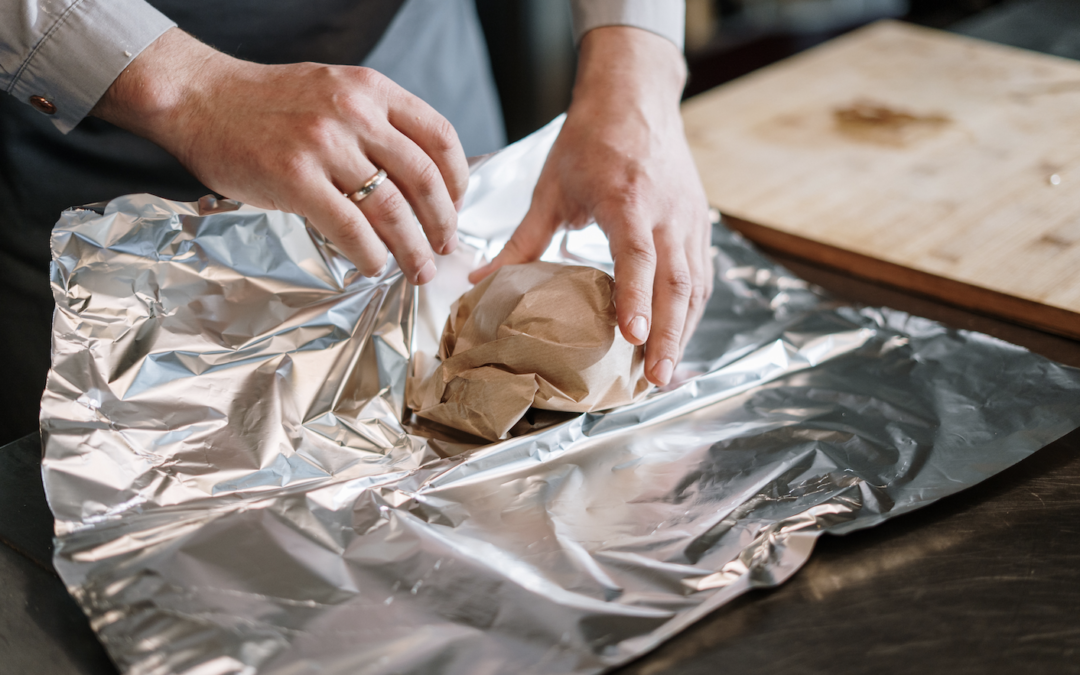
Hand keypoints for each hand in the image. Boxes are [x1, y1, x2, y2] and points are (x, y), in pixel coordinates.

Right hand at [92, 28, 468, 282]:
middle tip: (445, 247)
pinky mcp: (293, 178)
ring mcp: (323, 144)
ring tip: (419, 269)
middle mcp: (354, 111)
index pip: (440, 137)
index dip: (458, 180)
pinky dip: (370, 254)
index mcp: (372, 89)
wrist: (201, 97)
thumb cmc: (269, 103)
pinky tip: (373, 266)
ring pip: (391, 208)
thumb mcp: (335, 91)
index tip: (456, 206)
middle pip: (423, 179)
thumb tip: (419, 178)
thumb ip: (376, 123)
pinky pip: (349, 227)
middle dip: (443, 223)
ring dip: (412, 248)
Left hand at [469, 27, 712, 385]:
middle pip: (676, 281)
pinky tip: (678, 338)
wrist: (635, 97)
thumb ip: (521, 241)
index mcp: (627, 199)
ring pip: (695, 284)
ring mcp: (689, 219)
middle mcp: (666, 212)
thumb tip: (479, 282)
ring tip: (666, 373)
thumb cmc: (591, 140)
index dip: (636, 298)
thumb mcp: (550, 188)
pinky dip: (692, 311)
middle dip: (668, 334)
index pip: (638, 256)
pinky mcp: (698, 223)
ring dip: (683, 331)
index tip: (631, 336)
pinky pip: (701, 275)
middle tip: (655, 379)